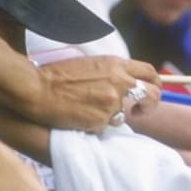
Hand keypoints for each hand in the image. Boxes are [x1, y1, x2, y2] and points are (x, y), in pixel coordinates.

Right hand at [36, 57, 161, 131]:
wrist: (36, 88)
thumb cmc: (57, 77)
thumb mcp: (90, 66)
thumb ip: (112, 73)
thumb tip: (128, 84)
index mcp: (116, 64)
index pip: (150, 72)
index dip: (154, 84)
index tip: (148, 92)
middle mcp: (119, 81)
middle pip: (153, 94)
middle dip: (151, 105)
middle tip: (140, 111)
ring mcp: (112, 101)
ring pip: (126, 114)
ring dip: (113, 115)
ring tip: (92, 110)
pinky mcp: (102, 118)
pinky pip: (107, 125)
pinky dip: (97, 124)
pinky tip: (81, 116)